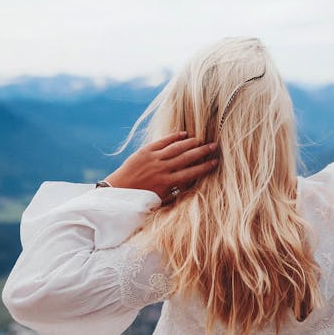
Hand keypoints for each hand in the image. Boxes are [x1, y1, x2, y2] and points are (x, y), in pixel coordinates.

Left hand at [104, 131, 218, 201]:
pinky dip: (174, 137)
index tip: (215, 162)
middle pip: (187, 158)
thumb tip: (190, 187)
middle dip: (202, 151)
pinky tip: (184, 134)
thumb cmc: (140, 199)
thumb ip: (175, 193)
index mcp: (167, 183)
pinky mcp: (145, 151)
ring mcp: (154, 159)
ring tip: (201, 139)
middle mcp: (162, 169)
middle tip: (214, 146)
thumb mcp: (159, 200)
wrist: (118, 191)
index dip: (205, 167)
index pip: (191, 173)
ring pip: (177, 148)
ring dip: (190, 143)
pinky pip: (163, 142)